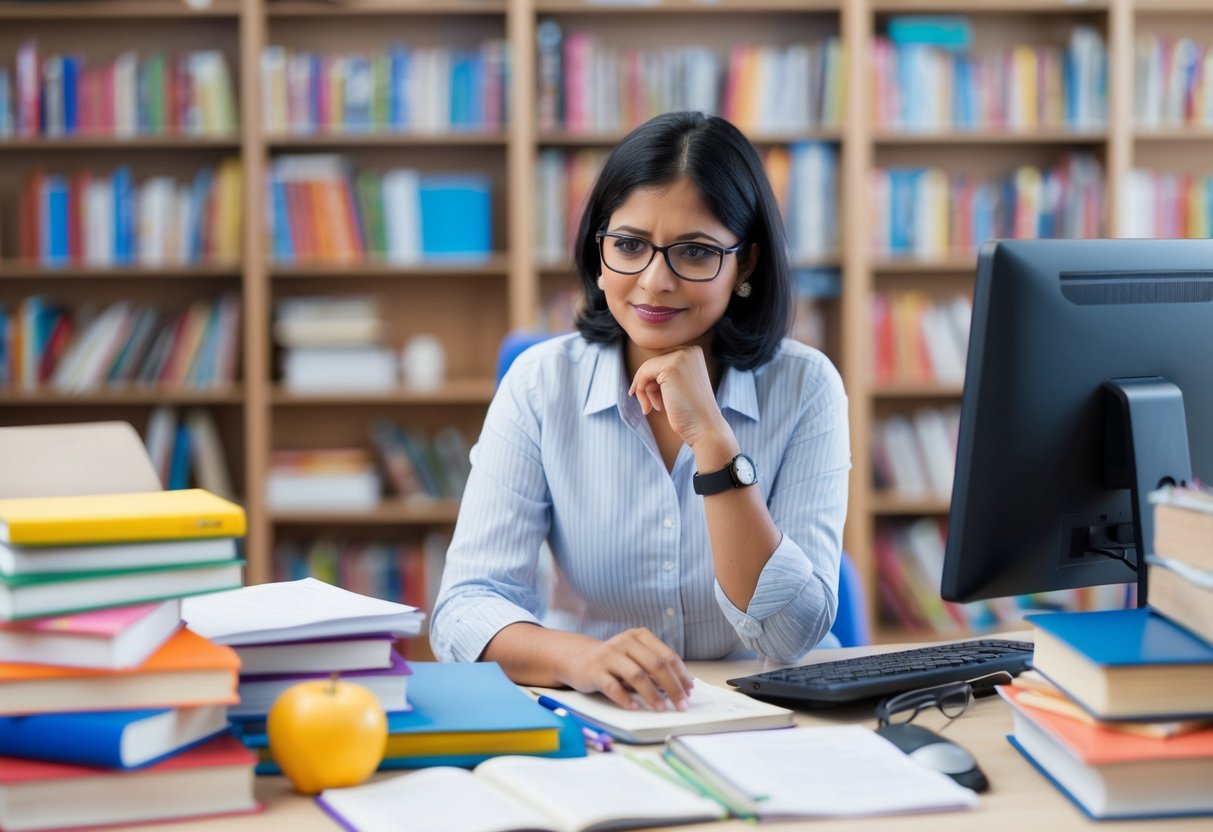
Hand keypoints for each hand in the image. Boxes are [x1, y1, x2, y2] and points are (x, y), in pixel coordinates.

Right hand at [559, 628, 693, 711]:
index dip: (681, 675)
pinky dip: (625, 699)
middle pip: (656, 665)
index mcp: (639, 636)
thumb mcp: (636, 658)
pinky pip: (612, 686)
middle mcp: (625, 642)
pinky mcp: (594, 670)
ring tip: (661, 709)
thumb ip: (656, 667)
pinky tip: (634, 707)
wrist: (578, 659)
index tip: (689, 692)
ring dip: (652, 695)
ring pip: (636, 675)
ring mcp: (609, 655)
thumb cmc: (614, 661)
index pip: (667, 656)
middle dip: (672, 687)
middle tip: (681, 705)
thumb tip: (684, 684)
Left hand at [628, 346, 727, 448]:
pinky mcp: (671, 366)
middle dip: (648, 385)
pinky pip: (644, 373)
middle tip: (651, 405)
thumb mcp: (680, 385)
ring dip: (643, 390)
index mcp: (694, 353)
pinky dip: (641, 390)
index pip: (662, 360)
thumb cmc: (691, 411)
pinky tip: (648, 407)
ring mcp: (681, 356)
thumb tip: (641, 371)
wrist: (704, 427)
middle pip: (653, 363)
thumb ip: (667, 373)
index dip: (653, 380)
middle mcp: (690, 350)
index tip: (652, 399)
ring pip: (646, 368)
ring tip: (653, 407)